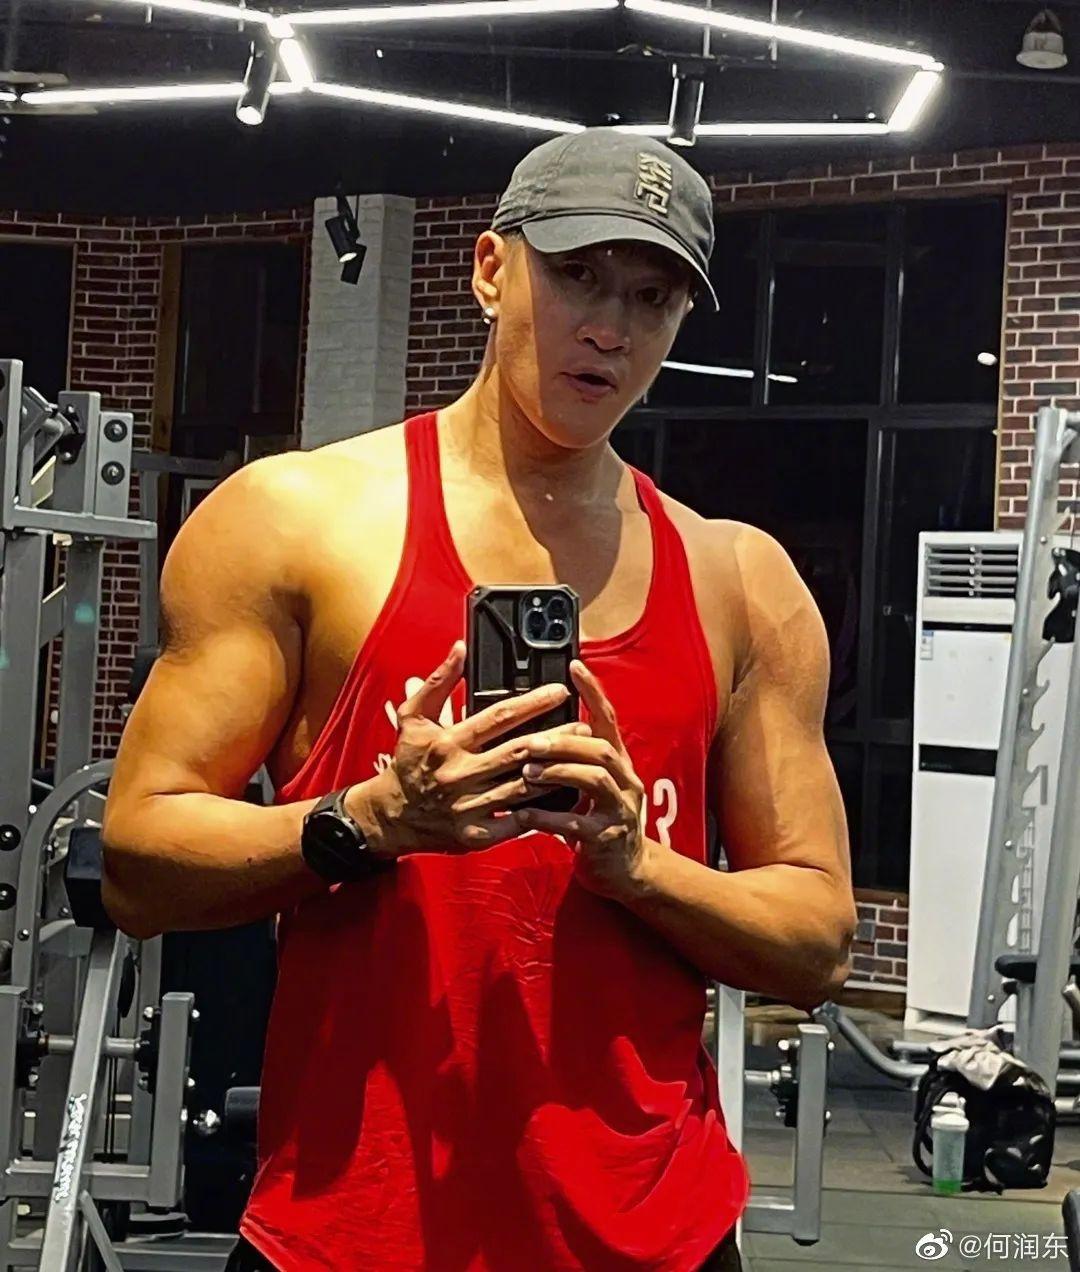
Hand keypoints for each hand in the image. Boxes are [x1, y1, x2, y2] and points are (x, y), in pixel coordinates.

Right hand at [346, 641, 590, 857]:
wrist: (391, 817)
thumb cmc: (408, 763)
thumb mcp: (413, 717)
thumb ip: (438, 681)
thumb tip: (460, 649)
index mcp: (447, 743)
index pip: (498, 718)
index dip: (533, 703)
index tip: (559, 692)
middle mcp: (459, 774)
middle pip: (518, 751)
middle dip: (555, 737)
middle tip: (581, 726)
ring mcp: (468, 808)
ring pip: (523, 787)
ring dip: (555, 772)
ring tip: (579, 758)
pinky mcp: (475, 836)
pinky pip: (515, 823)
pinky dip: (539, 811)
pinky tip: (559, 797)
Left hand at [514, 659, 660, 901]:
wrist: (623, 870)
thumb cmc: (594, 820)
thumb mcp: (586, 785)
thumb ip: (568, 760)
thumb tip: (533, 732)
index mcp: (617, 761)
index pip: (608, 718)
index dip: (593, 691)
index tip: (574, 666)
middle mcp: (625, 780)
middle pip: (600, 747)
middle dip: (564, 741)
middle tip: (530, 741)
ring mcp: (620, 809)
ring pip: (595, 778)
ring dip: (558, 771)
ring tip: (527, 773)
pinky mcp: (607, 838)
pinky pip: (577, 824)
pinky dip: (547, 817)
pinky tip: (524, 814)